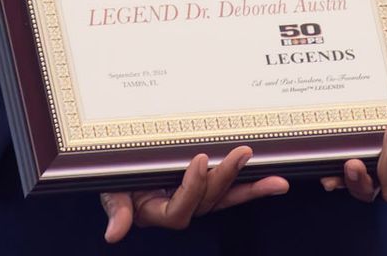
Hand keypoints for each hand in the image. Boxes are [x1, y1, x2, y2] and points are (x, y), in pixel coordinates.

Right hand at [100, 145, 289, 242]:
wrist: (119, 166)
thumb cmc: (115, 178)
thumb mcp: (111, 190)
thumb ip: (116, 209)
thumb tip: (114, 234)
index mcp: (158, 211)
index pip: (181, 208)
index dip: (193, 187)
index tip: (199, 159)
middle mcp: (182, 207)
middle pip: (209, 200)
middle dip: (227, 176)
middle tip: (242, 152)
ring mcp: (198, 199)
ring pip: (226, 196)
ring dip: (250, 187)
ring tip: (275, 180)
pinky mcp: (208, 188)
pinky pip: (233, 191)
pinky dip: (254, 189)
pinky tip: (275, 184)